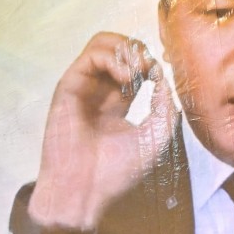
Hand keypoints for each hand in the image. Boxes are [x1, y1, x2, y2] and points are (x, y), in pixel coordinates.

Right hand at [27, 34, 177, 228]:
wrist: (87, 190)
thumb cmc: (118, 171)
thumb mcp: (155, 136)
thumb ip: (164, 105)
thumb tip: (164, 77)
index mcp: (118, 102)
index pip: (134, 64)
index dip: (151, 62)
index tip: (162, 76)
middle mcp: (99, 90)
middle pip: (118, 47)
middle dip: (139, 50)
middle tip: (150, 69)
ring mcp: (83, 87)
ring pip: (102, 43)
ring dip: (126, 49)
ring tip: (139, 71)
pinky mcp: (69, 86)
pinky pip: (91, 55)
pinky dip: (114, 59)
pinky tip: (127, 79)